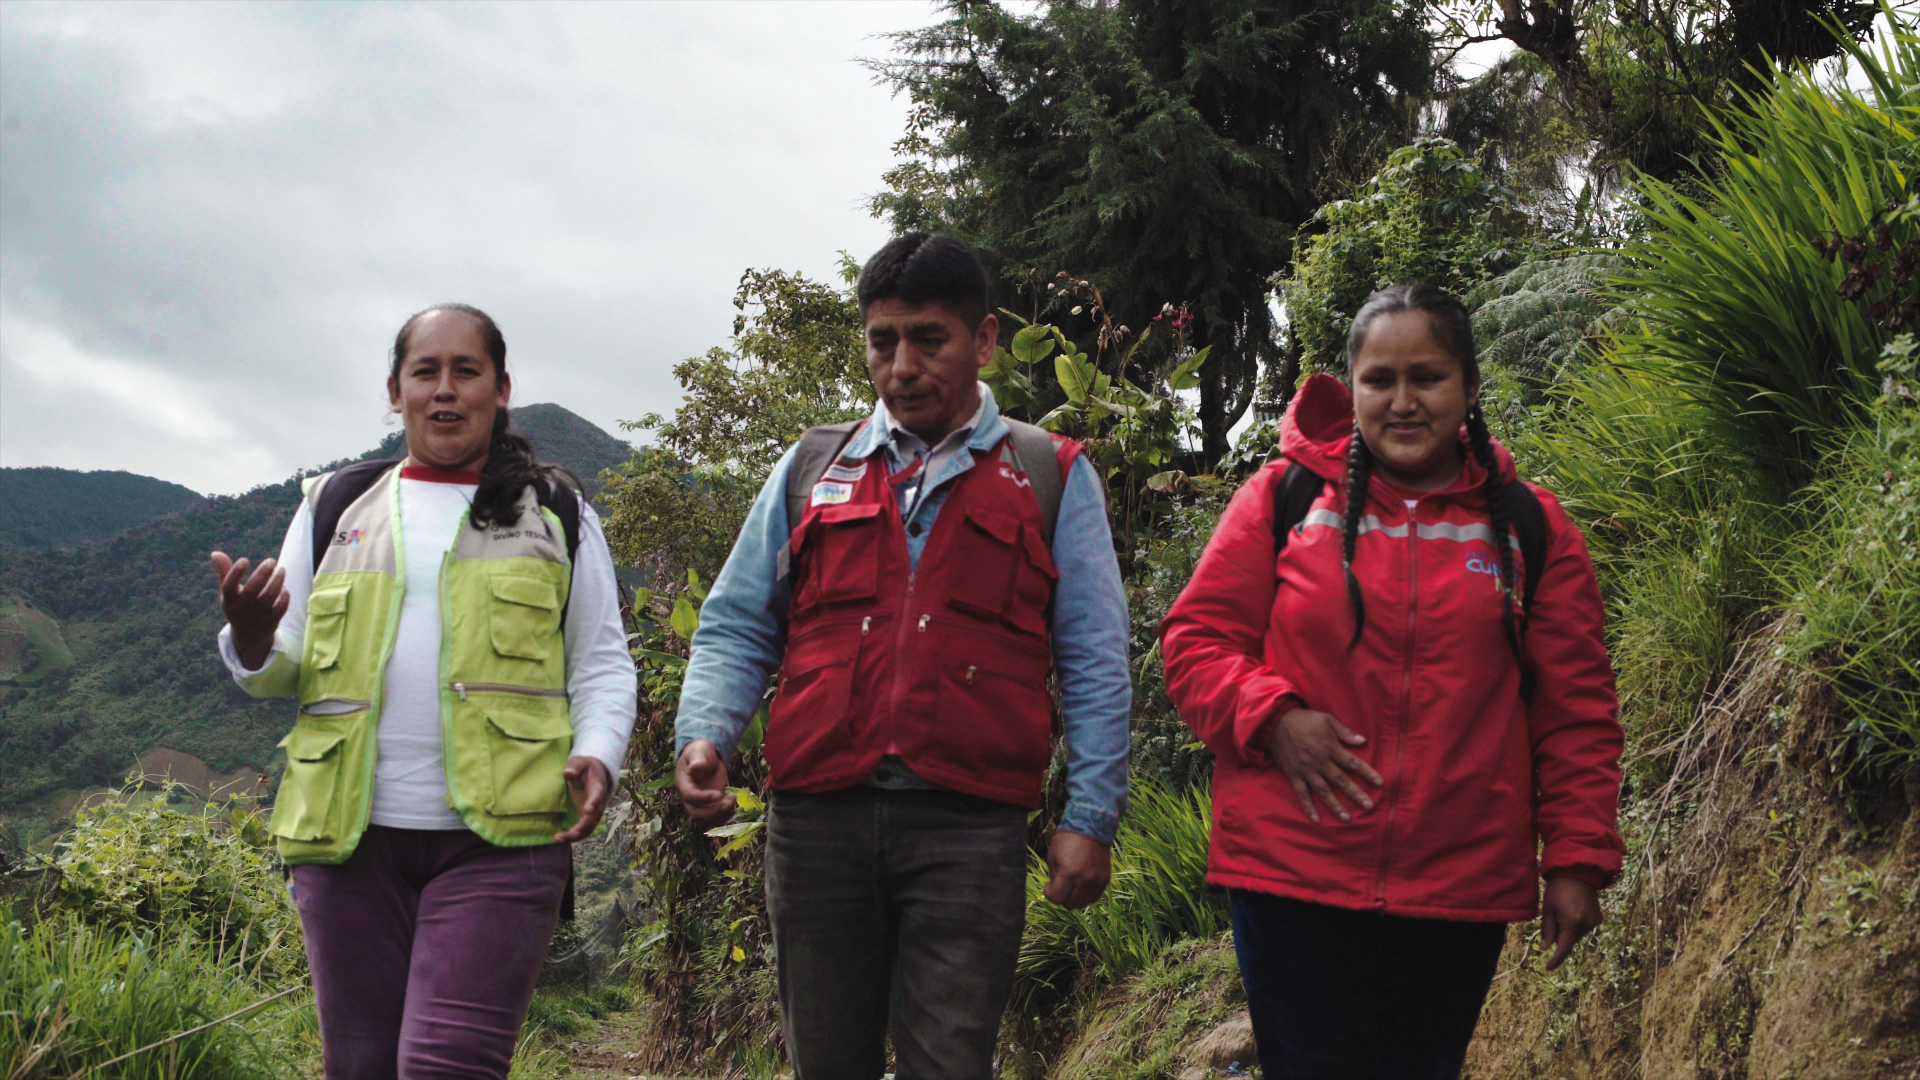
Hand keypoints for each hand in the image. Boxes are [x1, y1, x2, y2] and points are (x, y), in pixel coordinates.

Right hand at [211, 551, 287, 670]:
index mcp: (229, 600)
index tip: (245, 560)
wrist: (249, 635)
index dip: (235, 573)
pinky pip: (281, 607)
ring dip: (277, 581)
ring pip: (269, 597)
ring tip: (281, 569)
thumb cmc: (238, 605)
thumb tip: (215, 553)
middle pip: (252, 590)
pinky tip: (284, 587)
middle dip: (263, 573)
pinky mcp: (272, 621)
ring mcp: (257, 616)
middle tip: (271, 561)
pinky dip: (284, 596)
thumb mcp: (229, 592)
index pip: (229, 586)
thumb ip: (224, 572)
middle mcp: (242, 608)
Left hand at [553, 756, 610, 842]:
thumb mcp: (580, 763)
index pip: (598, 795)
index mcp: (598, 787)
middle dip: (582, 827)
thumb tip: (567, 773)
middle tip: (569, 834)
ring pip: (589, 828)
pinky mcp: (586, 817)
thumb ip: (575, 767)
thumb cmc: (585, 767)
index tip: (589, 810)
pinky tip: (560, 838)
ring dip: (576, 836)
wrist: (594, 774)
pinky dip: (573, 836)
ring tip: (559, 839)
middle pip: (594, 817)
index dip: (594, 802)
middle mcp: (599, 803)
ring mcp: (594, 812)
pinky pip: (583, 830)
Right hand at [675, 740, 735, 824]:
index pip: (691, 796)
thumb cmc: (700, 752)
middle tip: (729, 801)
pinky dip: (726, 815)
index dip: (704, 798)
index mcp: (684, 784)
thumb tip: (696, 767)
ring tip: (733, 800)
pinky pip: (715, 818)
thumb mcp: (698, 751)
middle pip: (696, 814)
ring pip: (706, 820)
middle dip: (714, 811)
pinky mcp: (710, 805)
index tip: (720, 794)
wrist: (705, 758)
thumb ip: (697, 759)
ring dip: (722, 815)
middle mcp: (689, 797)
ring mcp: (700, 804)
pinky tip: (733, 803)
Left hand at [1043, 830, 1110, 908]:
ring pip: (1083, 903)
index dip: (1049, 894)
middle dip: (1061, 897)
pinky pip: (1094, 897)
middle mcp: (1084, 880)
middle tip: (1059, 886)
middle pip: (1070, 904)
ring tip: (1071, 886)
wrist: (1092, 827)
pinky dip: (1086, 895)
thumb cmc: (1068, 839)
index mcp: (1069, 874)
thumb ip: (1053, 876)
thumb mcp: (1053, 856)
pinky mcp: (1105, 880)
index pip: (1057, 898)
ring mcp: (1096, 881)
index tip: (1049, 886)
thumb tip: (1055, 889)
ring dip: (1074, 898)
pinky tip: (1081, 885)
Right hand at [1265, 707, 1383, 824]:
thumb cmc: (1304, 720)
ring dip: (1336, 806)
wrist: (1276, 723)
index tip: (1380, 784)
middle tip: (1369, 807)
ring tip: (1347, 819)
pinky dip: (1309, 807)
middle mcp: (1321, 762)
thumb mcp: (1327, 720)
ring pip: (1324, 791)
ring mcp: (1307, 771)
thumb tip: (1363, 741)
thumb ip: (1345, 733)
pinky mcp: (1294, 776)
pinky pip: (1302, 794)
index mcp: (1331, 749)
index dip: (1367, 773)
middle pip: (1341, 781)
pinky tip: (1316, 820)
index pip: (1353, 763)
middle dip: (1356, 794)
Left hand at [1540, 877, 1602, 971]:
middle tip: (1553, 918)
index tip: (1548, 967)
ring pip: (1577, 935)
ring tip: (1563, 911)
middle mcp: (1586, 925)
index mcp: (1572, 923)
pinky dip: (1576, 925)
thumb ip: (1547, 930)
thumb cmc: (1558, 889)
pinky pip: (1584, 928)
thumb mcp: (1548, 909)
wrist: (1577, 872)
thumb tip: (1545, 949)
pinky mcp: (1598, 918)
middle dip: (1560, 936)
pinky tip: (1573, 910)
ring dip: (1568, 930)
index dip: (1556, 959)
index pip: (1564, 948)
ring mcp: (1594, 922)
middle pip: (1570, 941)